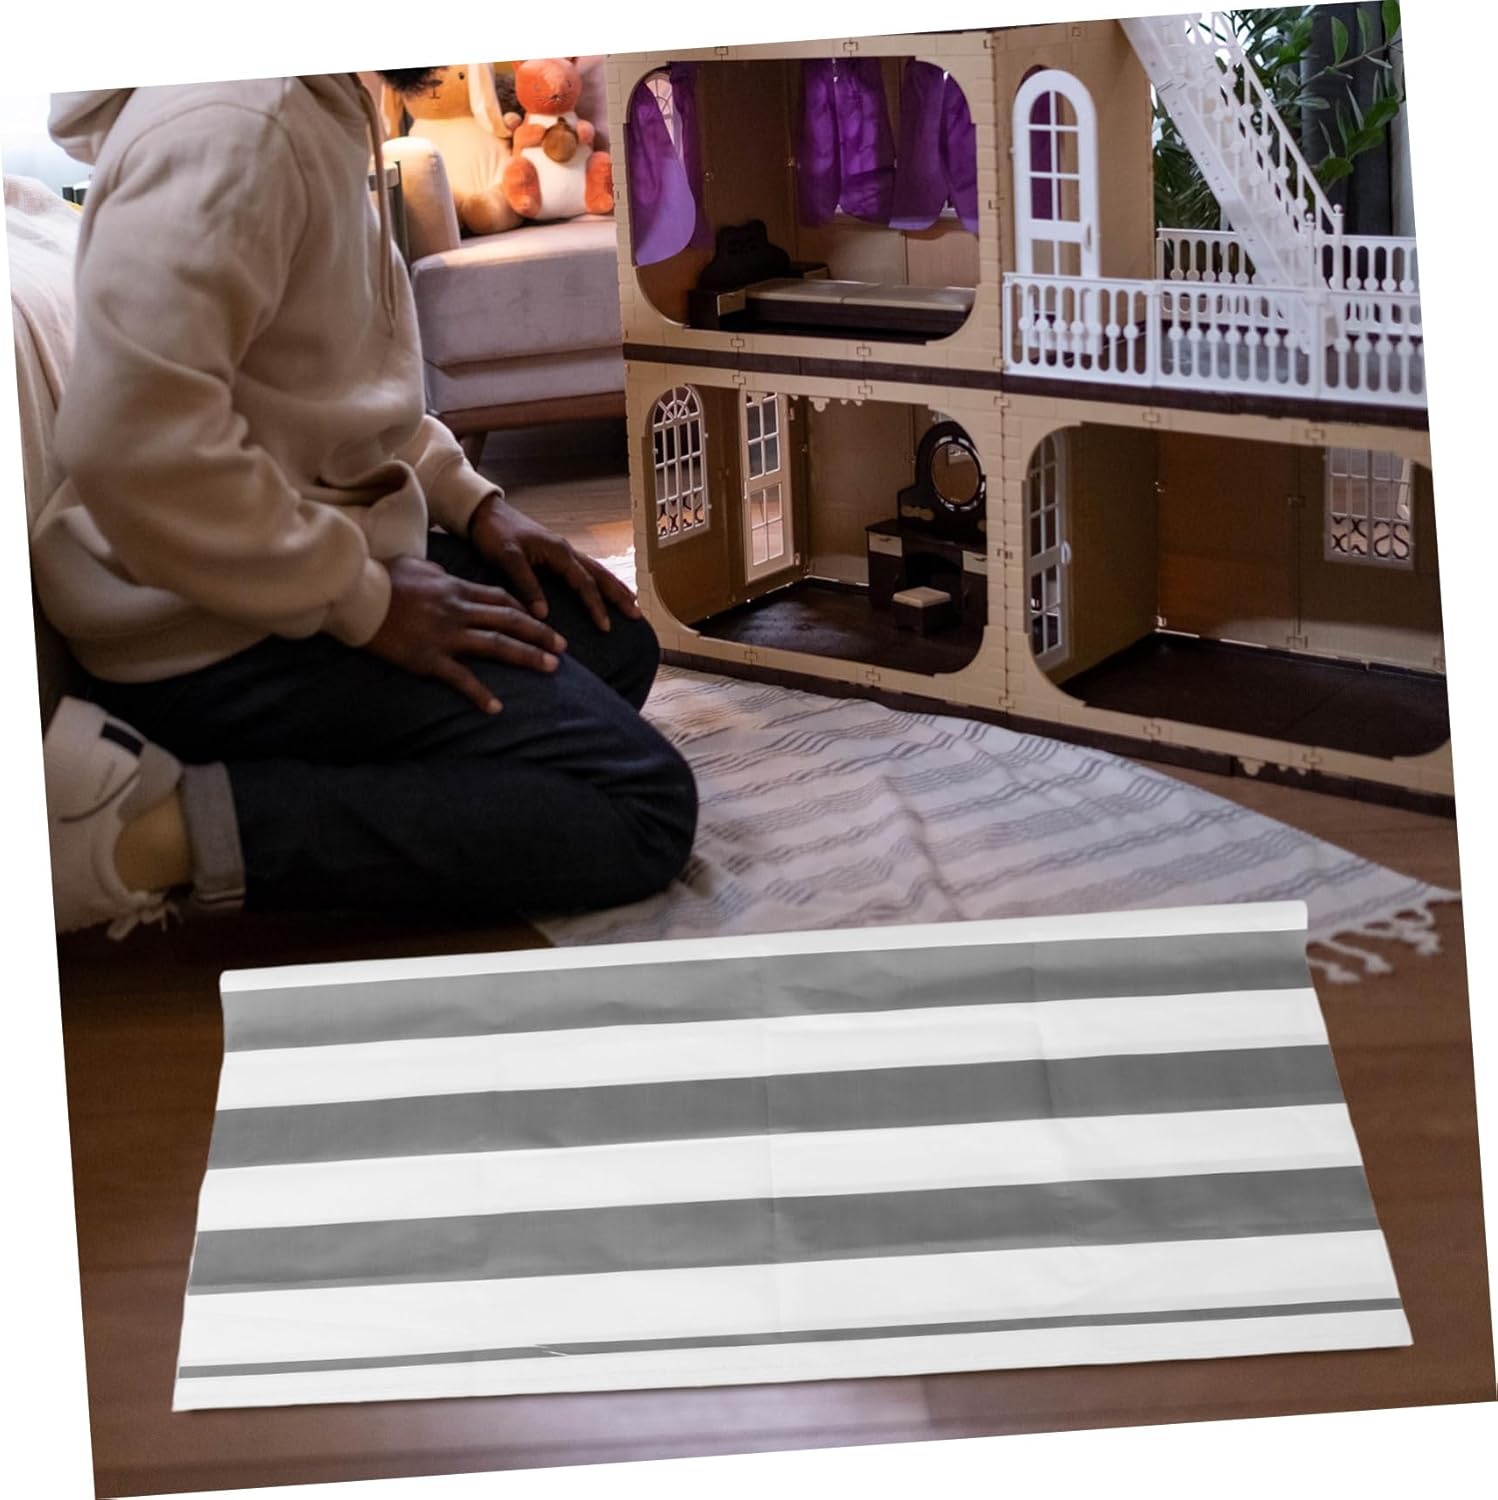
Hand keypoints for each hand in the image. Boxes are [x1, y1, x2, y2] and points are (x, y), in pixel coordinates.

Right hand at [365, 555, 566, 713]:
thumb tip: (445, 575)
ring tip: (551, 667)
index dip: (525, 610)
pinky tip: (496, 707)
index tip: (542, 620)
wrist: (356, 595)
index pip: (501, 598)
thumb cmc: (380, 578)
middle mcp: (458, 610)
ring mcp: (446, 635)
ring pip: (497, 644)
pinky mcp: (429, 658)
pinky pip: (461, 678)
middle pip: (510, 620)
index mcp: (455, 588)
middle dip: (540, 634)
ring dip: (527, 656)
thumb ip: (437, 572)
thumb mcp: (415, 566)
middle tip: (564, 647)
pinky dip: (480, 694)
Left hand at [469, 494, 641, 633]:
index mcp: (558, 552)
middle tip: (637, 614)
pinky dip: (599, 580)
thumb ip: (526, 584)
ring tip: (632, 602)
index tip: (606, 627)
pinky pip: (585, 568)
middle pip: (600, 575)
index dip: (596, 606)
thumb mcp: (507, 558)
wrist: (484, 512)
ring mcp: (562, 551)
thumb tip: (544, 614)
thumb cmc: (494, 533)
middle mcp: (566, 550)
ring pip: (596, 570)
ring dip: (614, 587)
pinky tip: (602, 588)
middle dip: (619, 595)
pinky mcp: (555, 553)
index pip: (584, 583)